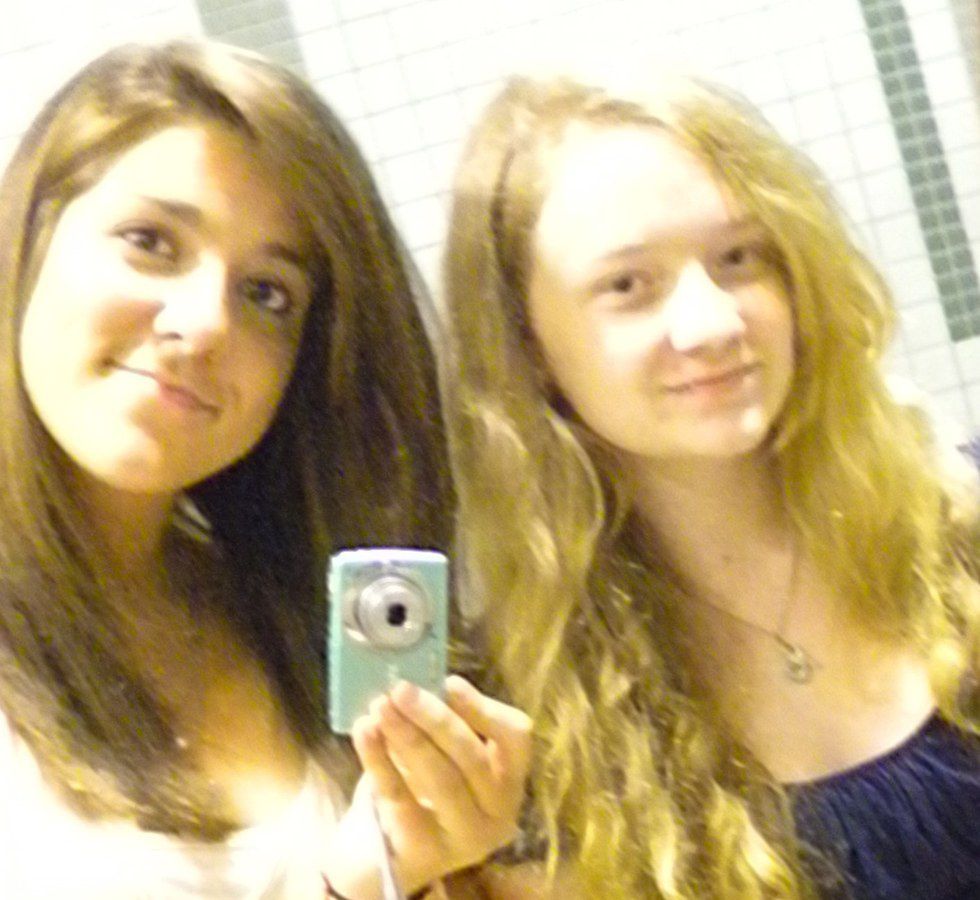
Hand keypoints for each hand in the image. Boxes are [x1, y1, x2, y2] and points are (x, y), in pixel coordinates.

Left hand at [324, 676, 531, 897]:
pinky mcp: (425, 850)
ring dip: (408, 736)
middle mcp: (497, 812)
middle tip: (401, 689)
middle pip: (472, 757)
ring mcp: (464, 837)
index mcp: (509, 779)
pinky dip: (379, 760)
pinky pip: (401, 797)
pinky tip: (364, 731)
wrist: (382, 854)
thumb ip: (443, 723)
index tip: (448, 682)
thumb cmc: (419, 790)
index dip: (484, 708)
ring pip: (441, 778)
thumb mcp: (439, 753)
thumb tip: (424, 683)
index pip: (516, 738)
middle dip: (435, 718)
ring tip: (380, 706)